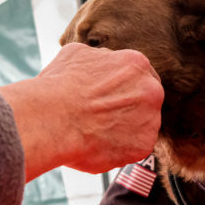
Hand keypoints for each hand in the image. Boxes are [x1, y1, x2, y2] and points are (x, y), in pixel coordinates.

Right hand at [0, 43, 162, 179]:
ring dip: (124, 129)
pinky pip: (134, 148)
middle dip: (126, 108)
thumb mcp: (77, 54)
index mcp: (136, 65)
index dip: (121, 88)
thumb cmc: (60, 86)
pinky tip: (98, 146)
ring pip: (141, 126)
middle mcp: (151, 90)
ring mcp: (151, 120)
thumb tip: (101, 62)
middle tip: (102, 116)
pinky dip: (119, 150)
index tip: (107, 97)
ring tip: (96, 133)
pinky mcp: (143, 146)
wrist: (54, 118)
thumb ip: (99, 59)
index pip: (138, 77)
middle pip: (145, 101)